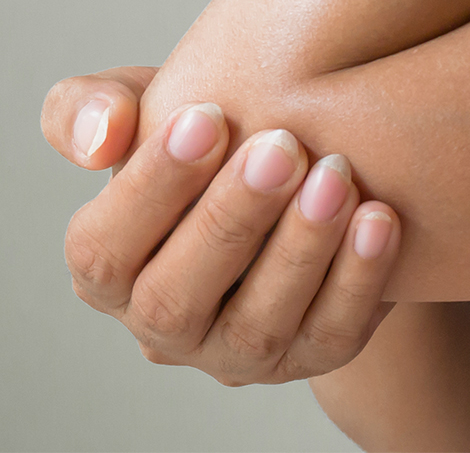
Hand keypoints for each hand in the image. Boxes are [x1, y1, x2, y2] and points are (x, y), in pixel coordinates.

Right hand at [41, 67, 400, 385]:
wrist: (296, 173)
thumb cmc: (208, 138)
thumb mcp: (145, 109)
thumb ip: (90, 109)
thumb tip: (100, 137)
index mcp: (105, 274)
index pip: (101, 251)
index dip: (150, 188)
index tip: (207, 115)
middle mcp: (162, 330)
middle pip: (175, 299)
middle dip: (229, 220)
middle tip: (281, 146)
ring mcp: (237, 356)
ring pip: (258, 327)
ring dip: (299, 250)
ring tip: (336, 175)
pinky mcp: (309, 360)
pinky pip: (332, 335)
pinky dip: (358, 278)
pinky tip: (379, 216)